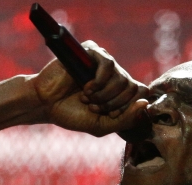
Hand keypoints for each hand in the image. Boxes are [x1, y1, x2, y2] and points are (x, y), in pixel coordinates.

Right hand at [30, 41, 148, 136]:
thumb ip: (126, 119)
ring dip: (105, 95)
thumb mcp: (102, 125)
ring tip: (87, 99)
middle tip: (94, 108)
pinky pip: (109, 64)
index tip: (110, 115)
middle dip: (114, 104)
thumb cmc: (73, 115)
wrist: (46, 104)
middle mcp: (115, 75)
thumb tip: (145, 103)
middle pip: (133, 88)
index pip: (142, 93)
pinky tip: (86, 88)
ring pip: (122, 78)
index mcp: (120, 92)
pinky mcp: (92, 52)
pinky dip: (100, 81)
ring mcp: (104, 63)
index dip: (129, 107)